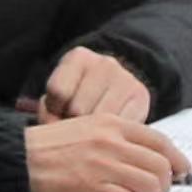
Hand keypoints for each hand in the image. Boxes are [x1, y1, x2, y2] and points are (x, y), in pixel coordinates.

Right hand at [23, 114, 185, 191]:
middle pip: (161, 165)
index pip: (159, 141)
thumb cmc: (45, 150)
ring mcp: (103, 165)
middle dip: (164, 185)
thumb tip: (142, 161)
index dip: (177, 159)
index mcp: (110, 124)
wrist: (14, 161)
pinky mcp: (92, 189)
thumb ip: (114, 141)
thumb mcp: (84, 131)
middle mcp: (111, 141)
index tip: (182, 172)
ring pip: (151, 184)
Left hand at [37, 45, 152, 123]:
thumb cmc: (78, 96)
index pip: (58, 91)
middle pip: (79, 108)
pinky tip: (109, 129)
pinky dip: (112, 134)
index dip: (53, 110)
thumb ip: (49, 111)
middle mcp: (104, 64)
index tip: (58, 112)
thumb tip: (57, 129)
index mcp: (78, 58)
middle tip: (75, 125)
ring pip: (100, 119)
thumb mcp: (57, 96)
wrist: (115, 88)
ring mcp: (125, 79)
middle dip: (73, 123)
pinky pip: (120, 125)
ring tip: (92, 127)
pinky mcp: (141, 97)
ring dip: (92, 131)